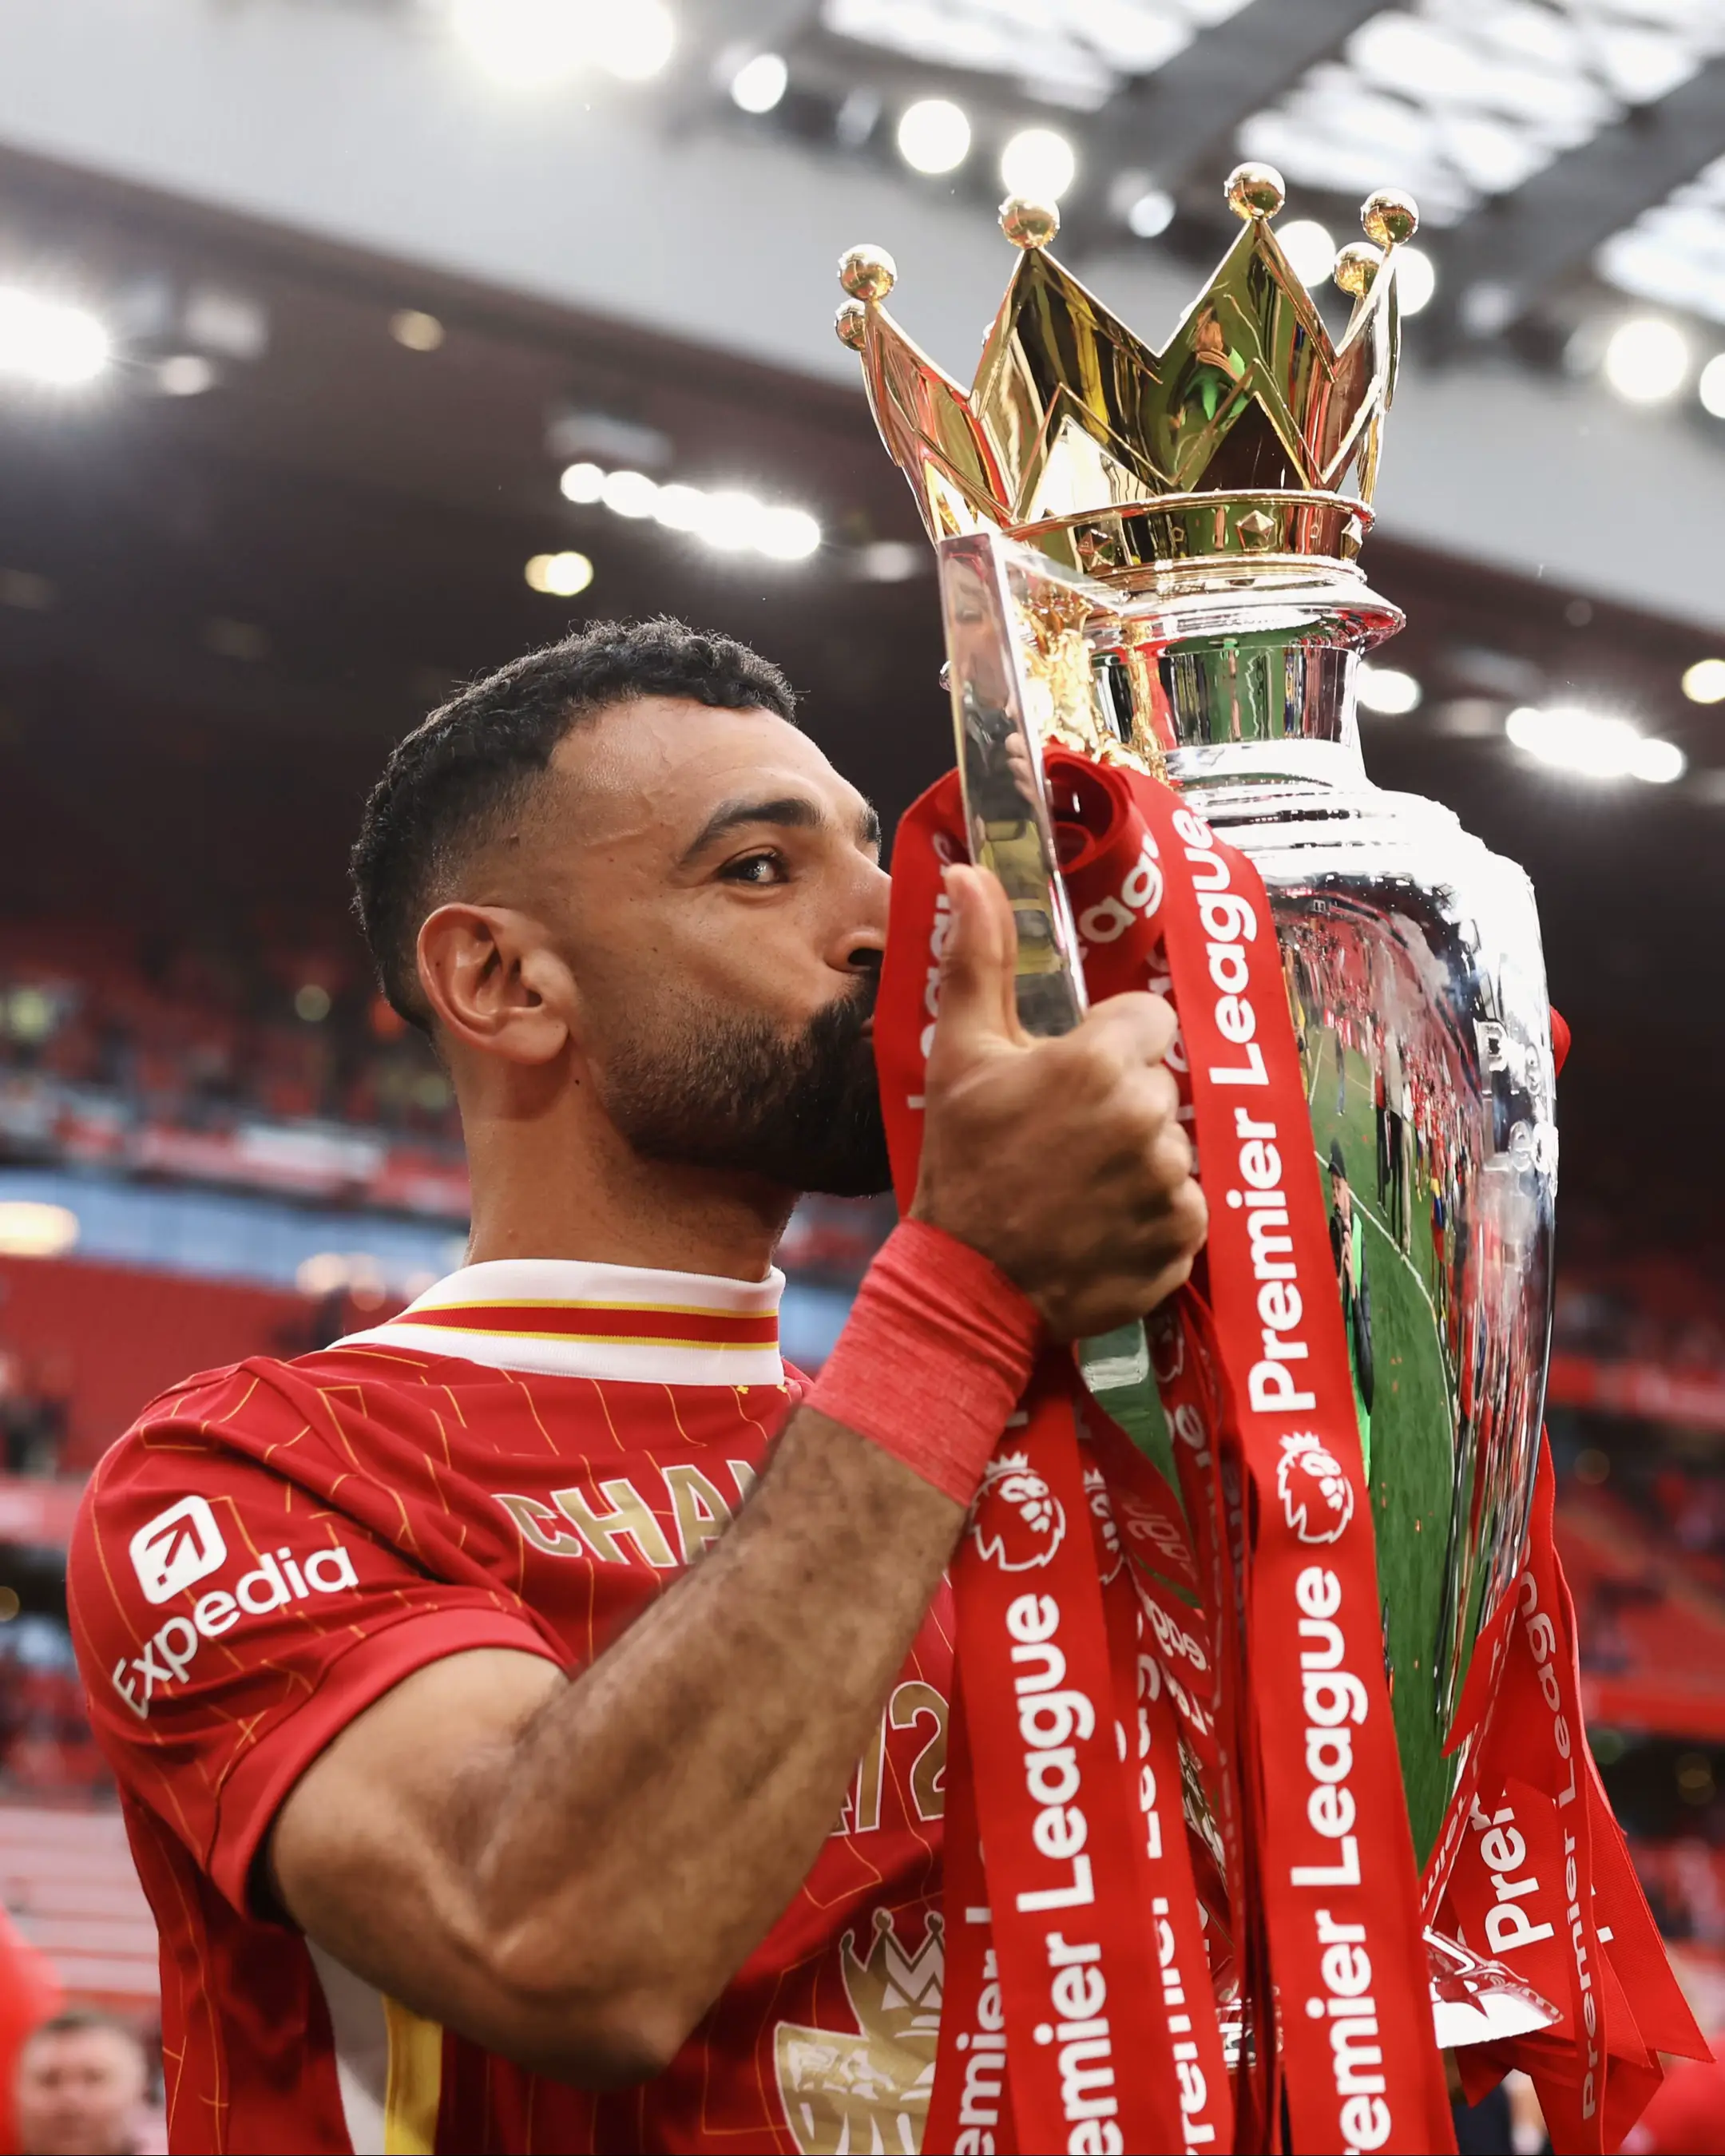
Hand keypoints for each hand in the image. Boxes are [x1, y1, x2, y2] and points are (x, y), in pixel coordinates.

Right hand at [911, 864, 1205, 1338]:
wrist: (967, 1284)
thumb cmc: (961, 1163)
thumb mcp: (960, 1055)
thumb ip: (979, 959)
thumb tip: (968, 873)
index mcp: (1098, 1062)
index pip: (1148, 1021)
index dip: (1108, 1045)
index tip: (1067, 1078)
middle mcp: (1145, 1119)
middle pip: (1160, 1084)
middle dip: (1122, 1102)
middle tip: (1062, 1139)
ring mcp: (1169, 1184)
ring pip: (1174, 1145)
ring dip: (1138, 1159)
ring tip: (1078, 1186)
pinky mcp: (1182, 1240)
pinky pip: (1188, 1207)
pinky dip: (1154, 1216)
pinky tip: (1102, 1223)